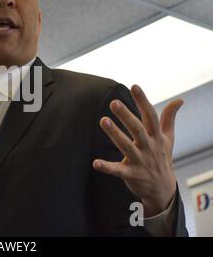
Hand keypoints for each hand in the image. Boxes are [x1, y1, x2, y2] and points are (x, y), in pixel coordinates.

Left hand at [93, 85, 183, 216]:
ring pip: (126, 146)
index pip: (151, 116)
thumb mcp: (167, 138)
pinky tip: (95, 163)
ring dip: (114, 134)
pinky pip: (117, 170)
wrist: (162, 189)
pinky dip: (106, 167)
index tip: (135, 86)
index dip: (143, 101)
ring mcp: (140, 161)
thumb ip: (169, 118)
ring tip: (103, 120)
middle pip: (137, 130)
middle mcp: (148, 147)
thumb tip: (180, 100)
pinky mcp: (131, 174)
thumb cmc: (161, 157)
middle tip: (113, 103)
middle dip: (126, 116)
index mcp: (156, 137)